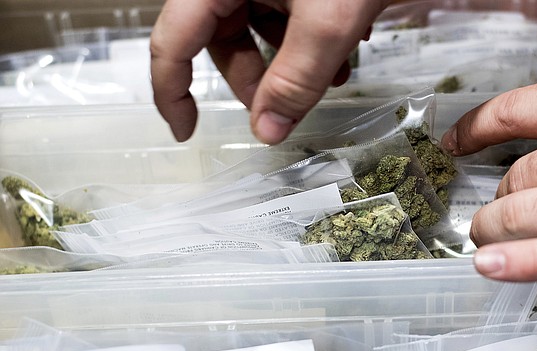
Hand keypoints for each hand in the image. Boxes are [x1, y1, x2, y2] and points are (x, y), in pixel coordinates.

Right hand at [150, 0, 388, 143]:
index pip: (172, 42)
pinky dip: (308, 39)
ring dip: (292, 63)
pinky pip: (283, 13)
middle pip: (223, 41)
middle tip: (286, 108)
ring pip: (258, 31)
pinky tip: (343, 46)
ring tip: (334, 74)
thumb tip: (268, 129)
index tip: (188, 130)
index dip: (172, 92)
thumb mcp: (328, 21)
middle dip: (258, 81)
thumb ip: (297, 79)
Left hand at [441, 73, 536, 286]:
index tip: (457, 144)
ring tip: (487, 238)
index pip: (516, 111)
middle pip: (517, 176)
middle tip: (494, 210)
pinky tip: (489, 266)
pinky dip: (518, 263)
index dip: (475, 129)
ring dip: (495, 229)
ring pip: (524, 215)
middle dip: (498, 197)